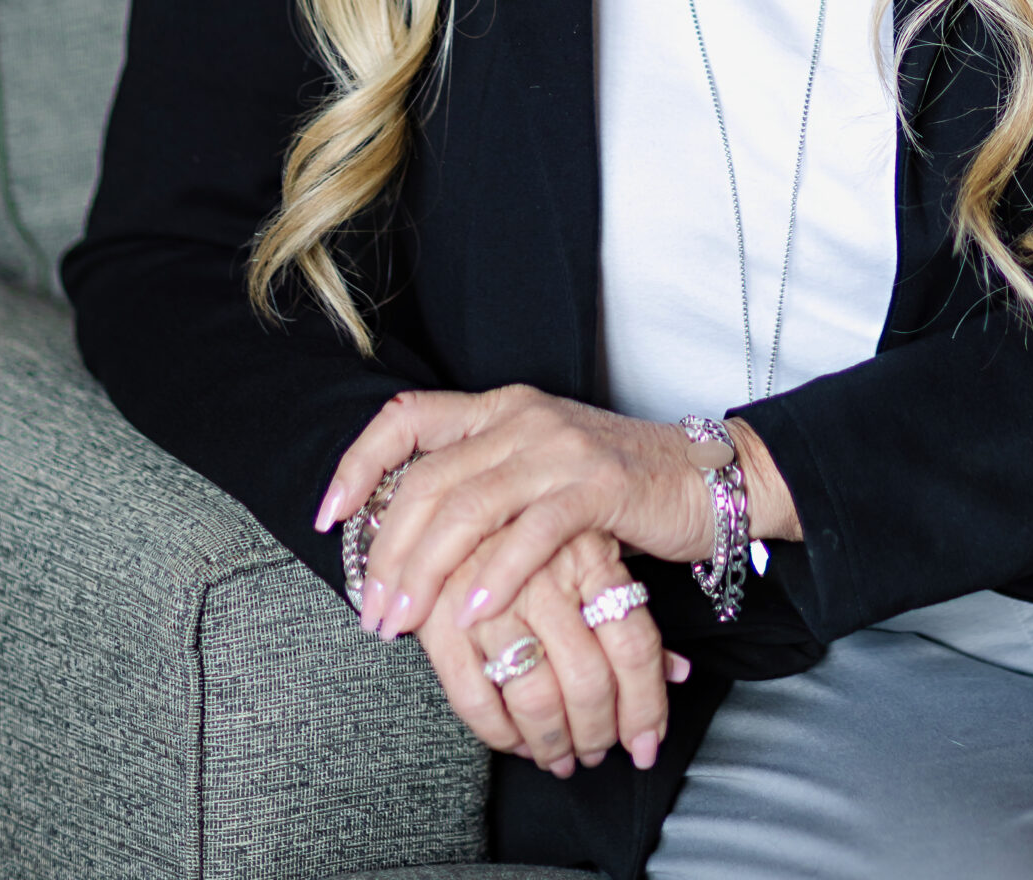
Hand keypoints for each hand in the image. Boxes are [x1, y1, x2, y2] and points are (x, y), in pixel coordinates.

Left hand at [318, 385, 798, 645]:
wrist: (705, 478)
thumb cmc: (615, 488)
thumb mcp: (537, 474)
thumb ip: (480, 491)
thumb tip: (405, 552)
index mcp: (499, 408)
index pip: (407, 418)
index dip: (359, 464)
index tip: (326, 518)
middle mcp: (522, 416)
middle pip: (429, 478)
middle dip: (387, 551)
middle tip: (371, 611)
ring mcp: (560, 446)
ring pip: (469, 506)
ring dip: (426, 572)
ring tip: (402, 623)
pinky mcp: (599, 484)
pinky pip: (531, 531)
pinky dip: (494, 575)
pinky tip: (471, 613)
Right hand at [415, 525, 689, 777]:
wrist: (453, 499)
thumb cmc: (536, 538)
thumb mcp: (593, 554)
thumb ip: (631, 615)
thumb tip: (679, 673)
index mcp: (590, 552)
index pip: (634, 644)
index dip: (646, 706)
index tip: (647, 745)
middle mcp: (543, 573)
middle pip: (588, 679)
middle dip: (597, 733)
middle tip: (597, 752)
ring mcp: (490, 597)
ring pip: (536, 697)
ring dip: (552, 743)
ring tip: (560, 756)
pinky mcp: (439, 619)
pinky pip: (475, 698)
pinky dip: (499, 734)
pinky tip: (514, 741)